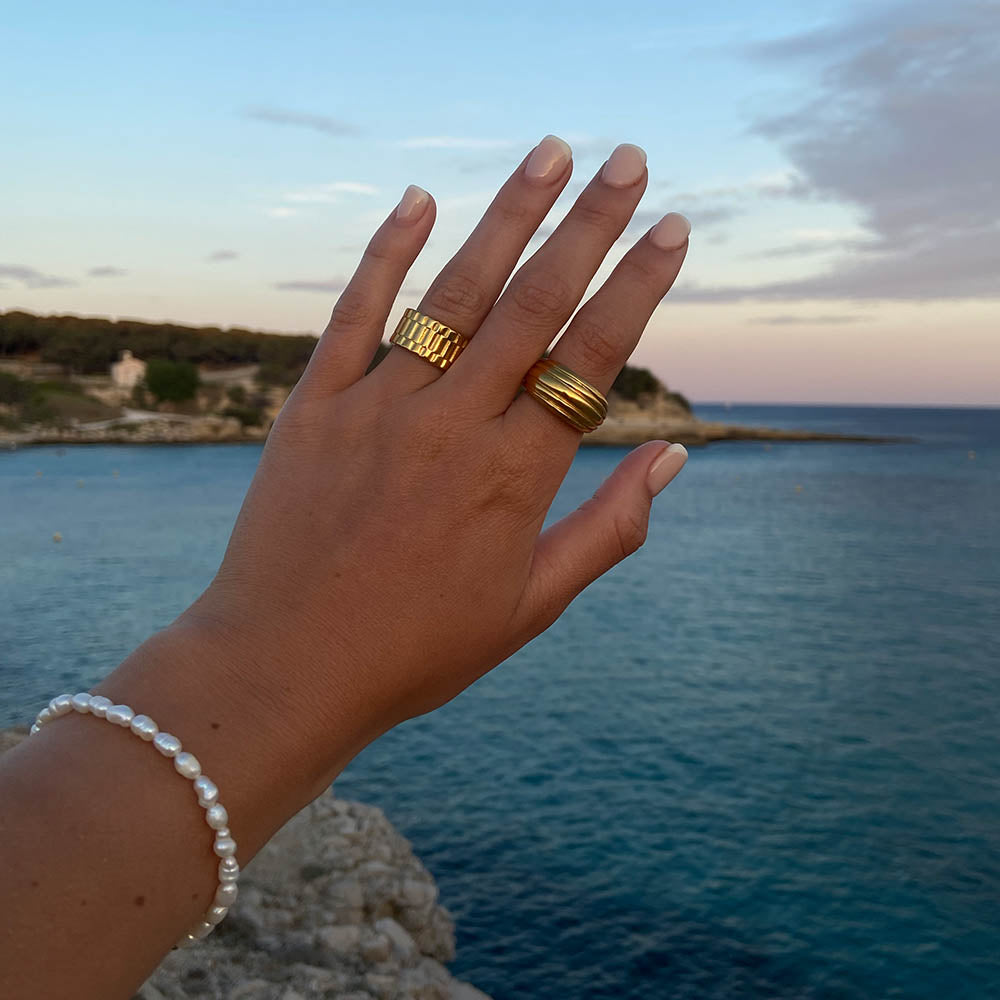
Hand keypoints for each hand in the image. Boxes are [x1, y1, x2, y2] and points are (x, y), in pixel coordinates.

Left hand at [190, 136, 689, 776]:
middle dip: (590, 225)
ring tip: (550, 153)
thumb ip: (609, 529)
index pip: (591, 356)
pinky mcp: (315, 406)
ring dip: (507, 216)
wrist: (286, 667)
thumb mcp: (531, 604)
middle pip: (534, 303)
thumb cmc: (417, 648)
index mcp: (513, 475)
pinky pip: (354, 313)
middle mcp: (452, 425)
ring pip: (454, 293)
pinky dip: (384, 253)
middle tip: (630, 161)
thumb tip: (673, 456)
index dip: (638, 287)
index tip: (672, 230)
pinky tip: (417, 198)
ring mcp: (379, 408)